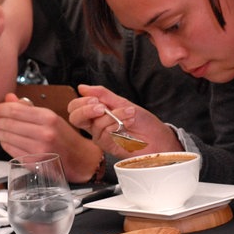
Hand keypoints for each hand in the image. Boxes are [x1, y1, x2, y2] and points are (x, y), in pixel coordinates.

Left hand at [0, 93, 103, 182]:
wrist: (80, 159)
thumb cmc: (65, 138)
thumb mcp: (50, 117)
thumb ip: (27, 107)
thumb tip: (9, 98)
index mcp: (48, 118)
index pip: (15, 110)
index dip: (0, 108)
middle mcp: (43, 133)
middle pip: (8, 123)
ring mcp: (37, 149)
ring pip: (6, 137)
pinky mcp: (32, 162)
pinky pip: (10, 150)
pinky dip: (4, 144)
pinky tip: (6, 141)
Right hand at [68, 84, 182, 158]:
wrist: (158, 138)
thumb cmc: (143, 122)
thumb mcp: (122, 102)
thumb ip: (102, 95)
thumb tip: (82, 87)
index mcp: (96, 113)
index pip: (76, 107)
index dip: (81, 102)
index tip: (95, 99)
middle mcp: (95, 125)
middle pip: (75, 118)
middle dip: (86, 109)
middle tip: (101, 107)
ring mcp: (101, 136)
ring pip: (95, 124)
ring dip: (114, 115)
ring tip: (129, 114)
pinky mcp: (108, 146)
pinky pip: (105, 133)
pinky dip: (118, 124)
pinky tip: (128, 122)